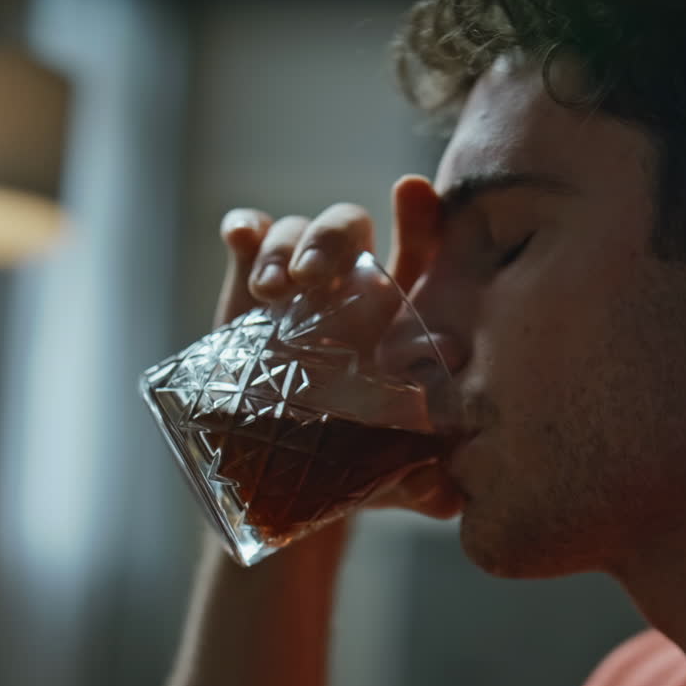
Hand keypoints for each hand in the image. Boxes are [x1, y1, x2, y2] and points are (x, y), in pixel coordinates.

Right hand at [213, 176, 461, 519]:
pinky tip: (239, 239)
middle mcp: (348, 288)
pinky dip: (246, 232)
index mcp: (397, 314)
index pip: (420, 249)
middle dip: (332, 236)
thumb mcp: (392, 474)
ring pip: (296, 230)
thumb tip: (446, 495)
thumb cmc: (359, 465)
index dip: (421, 216)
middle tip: (313, 279)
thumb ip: (425, 481)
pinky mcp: (246, 295)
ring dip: (284, 245)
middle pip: (349, 227)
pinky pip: (248, 240)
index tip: (412, 190)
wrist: (286, 479)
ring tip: (274, 291)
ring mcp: (296, 288)